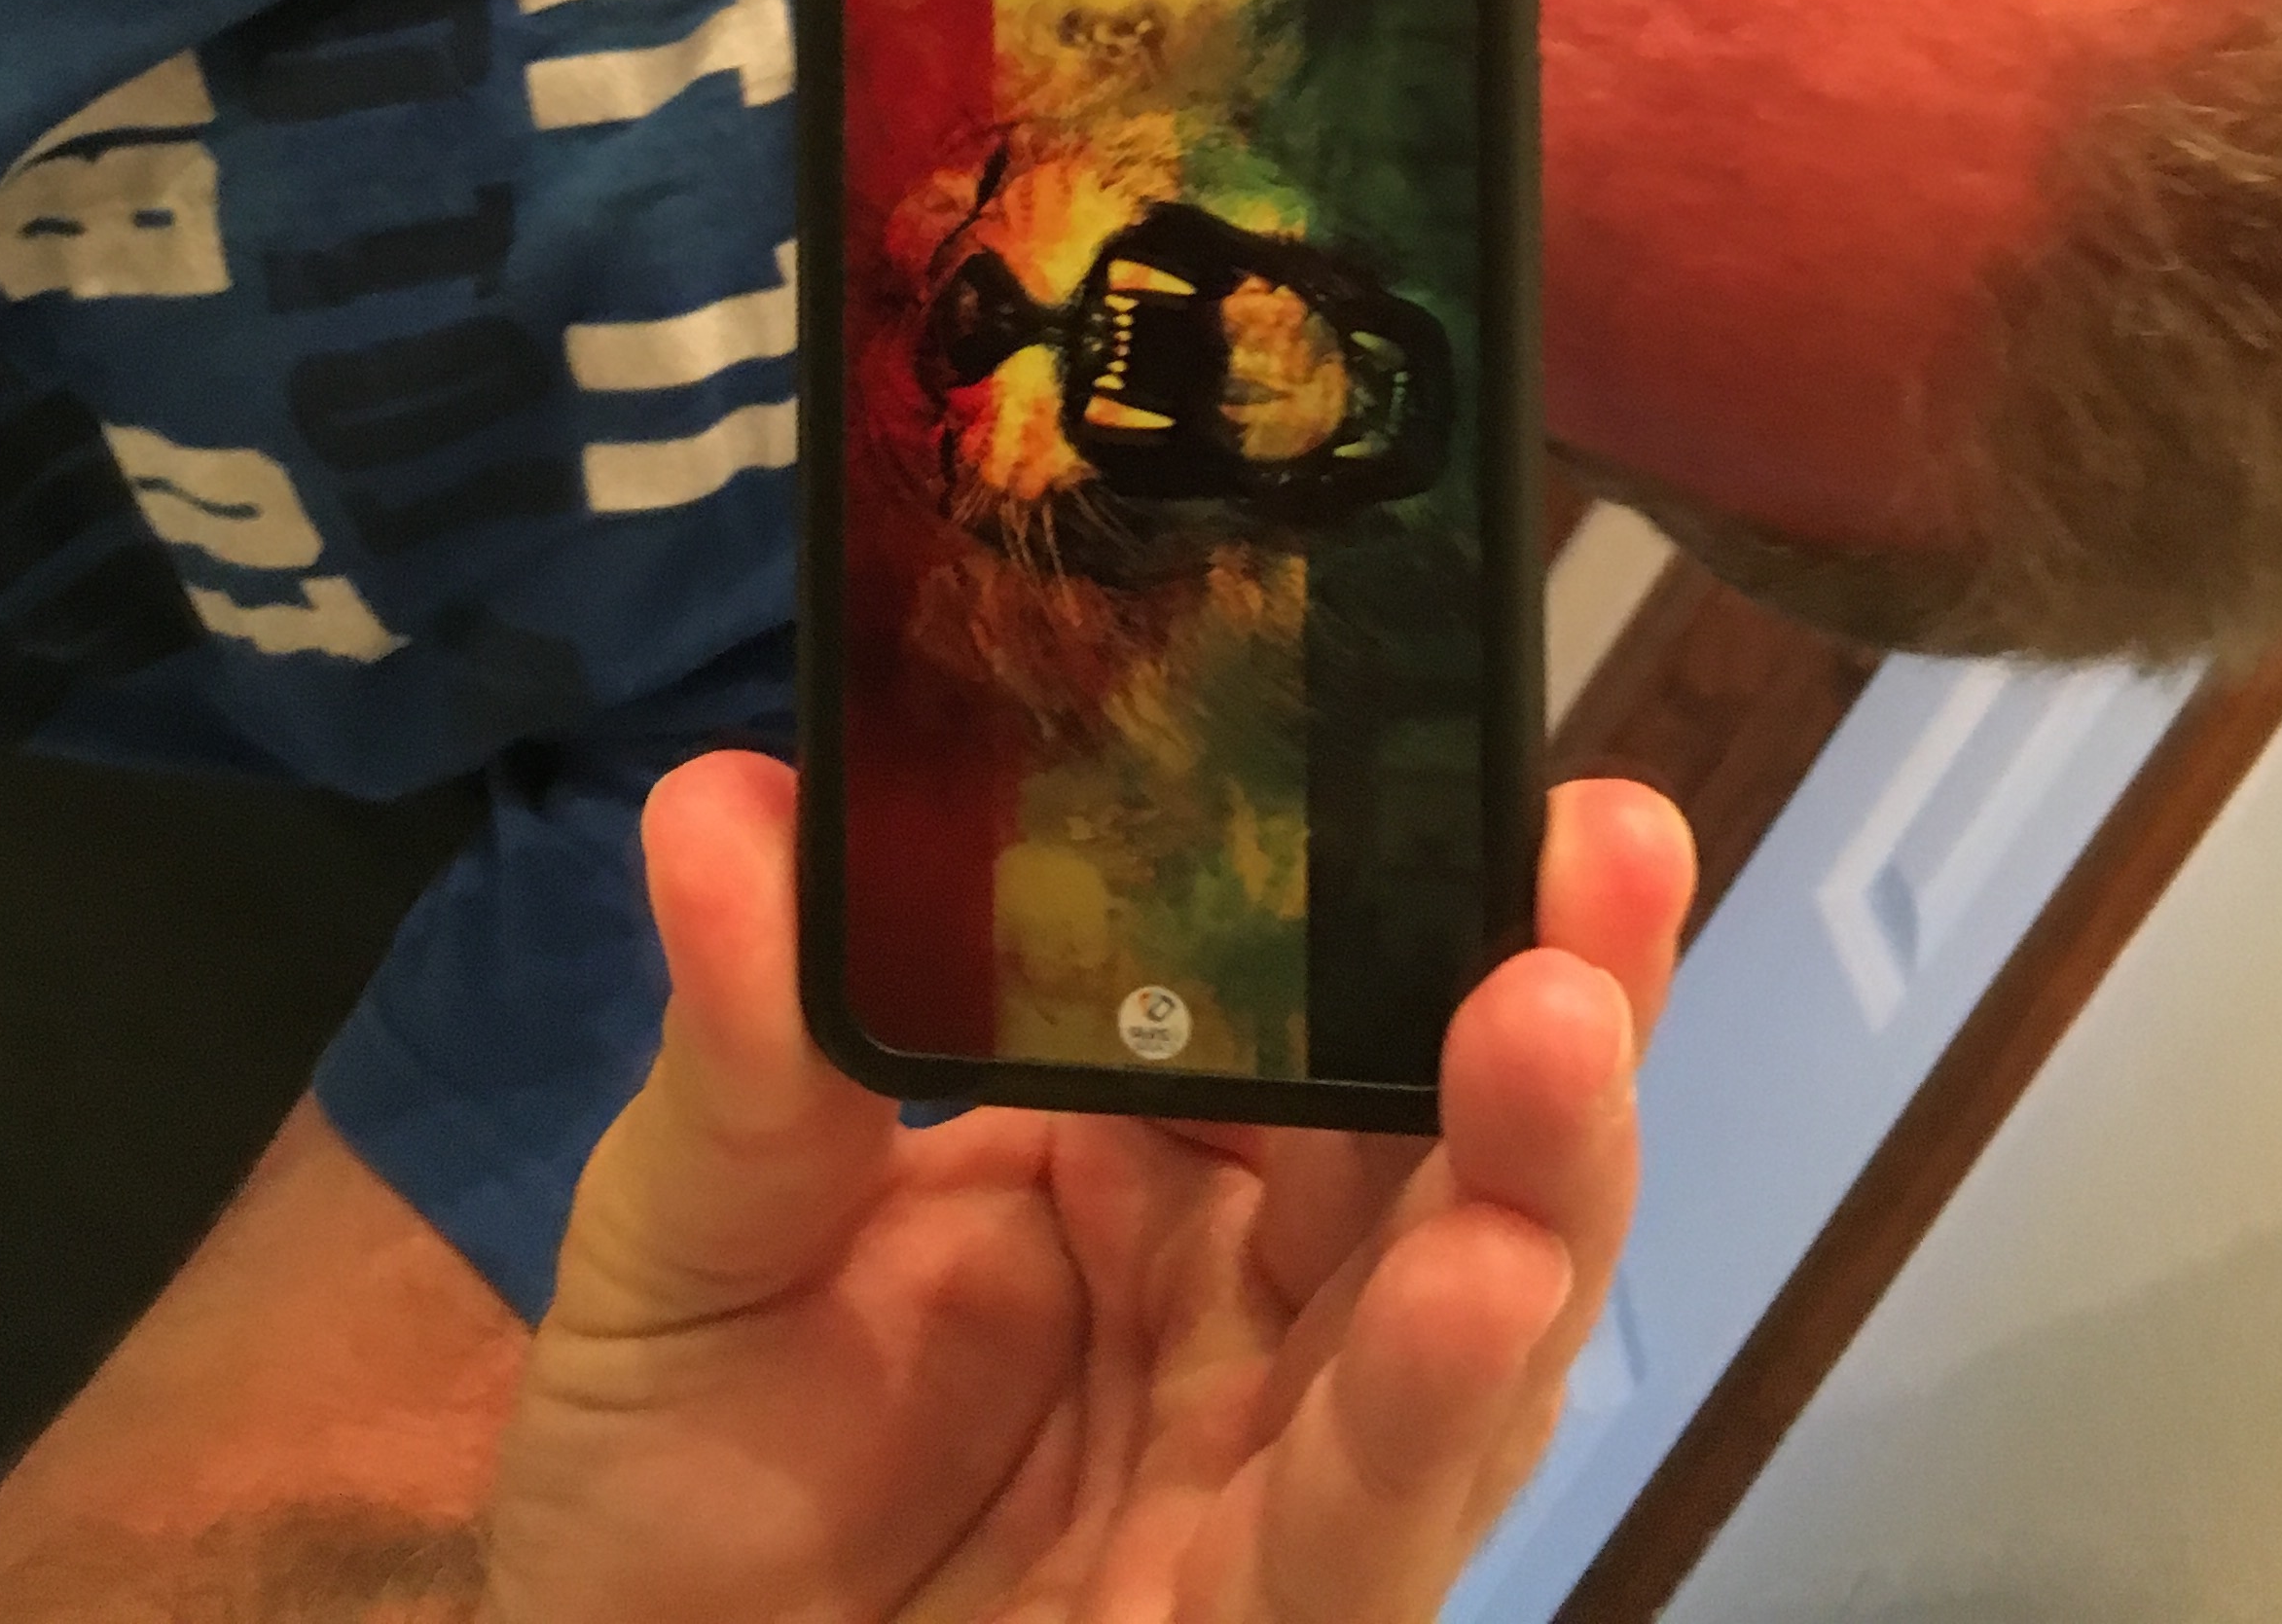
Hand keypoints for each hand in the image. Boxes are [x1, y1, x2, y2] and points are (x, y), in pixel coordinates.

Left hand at [483, 752, 1692, 1623]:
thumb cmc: (676, 1470)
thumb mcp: (695, 1229)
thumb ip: (748, 1040)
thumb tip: (722, 802)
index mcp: (1149, 1148)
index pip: (1322, 993)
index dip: (1415, 875)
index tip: (1489, 749)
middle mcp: (1250, 1294)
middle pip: (1446, 1138)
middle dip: (1551, 996)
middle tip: (1605, 845)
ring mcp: (1269, 1470)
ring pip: (1467, 1324)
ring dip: (1533, 1178)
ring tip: (1559, 1027)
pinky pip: (1362, 1532)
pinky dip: (1430, 1410)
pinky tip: (1479, 1284)